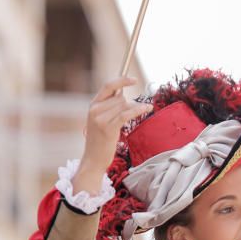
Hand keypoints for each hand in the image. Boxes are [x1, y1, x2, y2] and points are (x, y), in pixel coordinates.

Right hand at [73, 77, 151, 195]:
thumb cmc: (100, 141)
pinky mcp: (108, 128)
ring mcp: (100, 119)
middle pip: (120, 98)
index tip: (134, 79)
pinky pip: (126, 114)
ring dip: (135, 109)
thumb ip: (109, 107)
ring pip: (124, 106)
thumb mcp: (101, 120)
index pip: (108, 86)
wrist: (93, 159)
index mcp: (93, 105)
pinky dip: (138, 110)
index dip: (122, 80)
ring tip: (139, 114)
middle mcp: (95, 110)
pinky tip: (147, 108)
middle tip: (135, 113)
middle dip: (130, 104)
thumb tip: (125, 96)